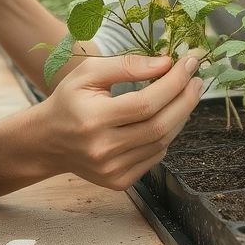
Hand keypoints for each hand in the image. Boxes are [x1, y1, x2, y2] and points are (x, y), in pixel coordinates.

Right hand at [34, 53, 202, 189]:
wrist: (48, 141)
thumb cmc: (69, 101)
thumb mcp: (89, 73)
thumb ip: (127, 65)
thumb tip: (166, 63)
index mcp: (93, 120)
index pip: (146, 103)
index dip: (174, 83)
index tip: (189, 63)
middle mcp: (103, 149)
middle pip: (160, 125)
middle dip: (186, 99)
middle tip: (197, 80)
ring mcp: (112, 169)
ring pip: (162, 141)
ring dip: (180, 116)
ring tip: (186, 95)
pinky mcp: (119, 181)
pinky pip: (155, 156)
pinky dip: (167, 135)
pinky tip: (167, 117)